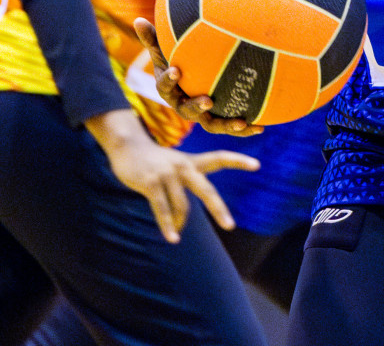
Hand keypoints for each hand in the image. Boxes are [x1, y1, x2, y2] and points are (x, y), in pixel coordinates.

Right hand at [84, 109, 258, 242]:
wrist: (126, 145)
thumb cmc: (151, 161)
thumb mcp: (172, 166)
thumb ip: (182, 186)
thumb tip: (182, 220)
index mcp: (191, 162)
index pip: (219, 158)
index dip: (238, 161)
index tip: (257, 165)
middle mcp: (183, 166)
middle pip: (206, 189)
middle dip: (218, 209)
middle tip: (230, 226)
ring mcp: (167, 173)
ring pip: (182, 206)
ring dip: (180, 223)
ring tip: (176, 234)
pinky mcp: (151, 182)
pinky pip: (162, 209)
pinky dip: (167, 225)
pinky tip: (172, 238)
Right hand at [133, 19, 263, 135]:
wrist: (188, 86)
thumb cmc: (175, 64)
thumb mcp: (163, 53)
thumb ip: (153, 40)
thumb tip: (137, 19)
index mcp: (170, 91)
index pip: (166, 86)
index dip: (169, 79)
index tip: (176, 70)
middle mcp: (184, 106)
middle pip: (188, 110)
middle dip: (197, 106)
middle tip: (209, 100)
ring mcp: (202, 116)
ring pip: (212, 124)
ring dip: (227, 125)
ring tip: (241, 122)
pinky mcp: (218, 120)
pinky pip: (231, 127)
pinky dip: (245, 129)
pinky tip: (261, 127)